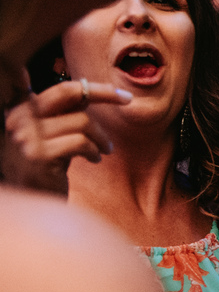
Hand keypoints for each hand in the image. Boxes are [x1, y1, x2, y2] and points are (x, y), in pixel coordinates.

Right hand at [2, 78, 131, 193]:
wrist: (32, 205)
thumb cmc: (47, 169)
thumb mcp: (52, 135)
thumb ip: (63, 114)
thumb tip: (88, 89)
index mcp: (20, 110)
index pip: (60, 89)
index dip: (91, 86)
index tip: (121, 93)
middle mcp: (17, 119)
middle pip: (68, 93)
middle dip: (103, 94)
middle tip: (127, 101)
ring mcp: (25, 137)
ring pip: (81, 121)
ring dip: (101, 137)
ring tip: (104, 150)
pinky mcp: (38, 156)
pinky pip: (80, 142)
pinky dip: (94, 151)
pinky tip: (94, 160)